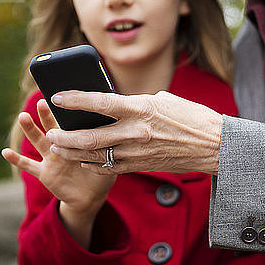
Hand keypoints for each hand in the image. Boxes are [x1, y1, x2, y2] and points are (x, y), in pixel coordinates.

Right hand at [2, 99, 115, 246]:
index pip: (73, 121)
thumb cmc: (103, 170)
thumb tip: (125, 125)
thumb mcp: (110, 154)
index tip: (65, 95)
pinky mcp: (45, 173)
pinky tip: (5, 152)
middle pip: (54, 126)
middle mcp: (63, 144)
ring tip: (23, 117)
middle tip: (42, 100)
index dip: (69, 110)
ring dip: (30, 130)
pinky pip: (29, 166)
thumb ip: (112, 142)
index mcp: (78, 138)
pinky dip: (17, 160)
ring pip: (40, 141)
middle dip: (48, 115)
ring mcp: (52, 158)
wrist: (91, 195)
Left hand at [45, 90, 222, 174]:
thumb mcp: (162, 100)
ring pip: (95, 156)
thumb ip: (135, 103)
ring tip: (58, 148)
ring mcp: (137, 153)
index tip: (57, 96)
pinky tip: (81, 160)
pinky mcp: (140, 166)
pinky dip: (92, 164)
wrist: (214, 146)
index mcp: (141, 109)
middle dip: (65, 137)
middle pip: (90, 137)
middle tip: (50, 134)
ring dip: (72, 153)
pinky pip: (109, 167)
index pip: (100, 103)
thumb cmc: (191, 117)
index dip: (75, 100)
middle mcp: (136, 132)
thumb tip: (114, 104)